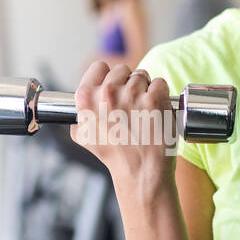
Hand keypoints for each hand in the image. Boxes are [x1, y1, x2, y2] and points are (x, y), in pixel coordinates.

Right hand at [70, 61, 176, 197]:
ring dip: (145, 89)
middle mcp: (107, 93)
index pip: (99, 67)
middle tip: (131, 103)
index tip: (114, 87)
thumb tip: (79, 112)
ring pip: (143, 75)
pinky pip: (160, 83)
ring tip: (143, 111)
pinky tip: (155, 111)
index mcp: (87, 99)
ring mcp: (132, 94)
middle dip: (128, 82)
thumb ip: (79, 119)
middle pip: (123, 70)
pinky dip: (161, 95)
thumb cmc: (116, 156)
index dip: (108, 76)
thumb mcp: (84, 138)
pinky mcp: (155, 98)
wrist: (141, 171)